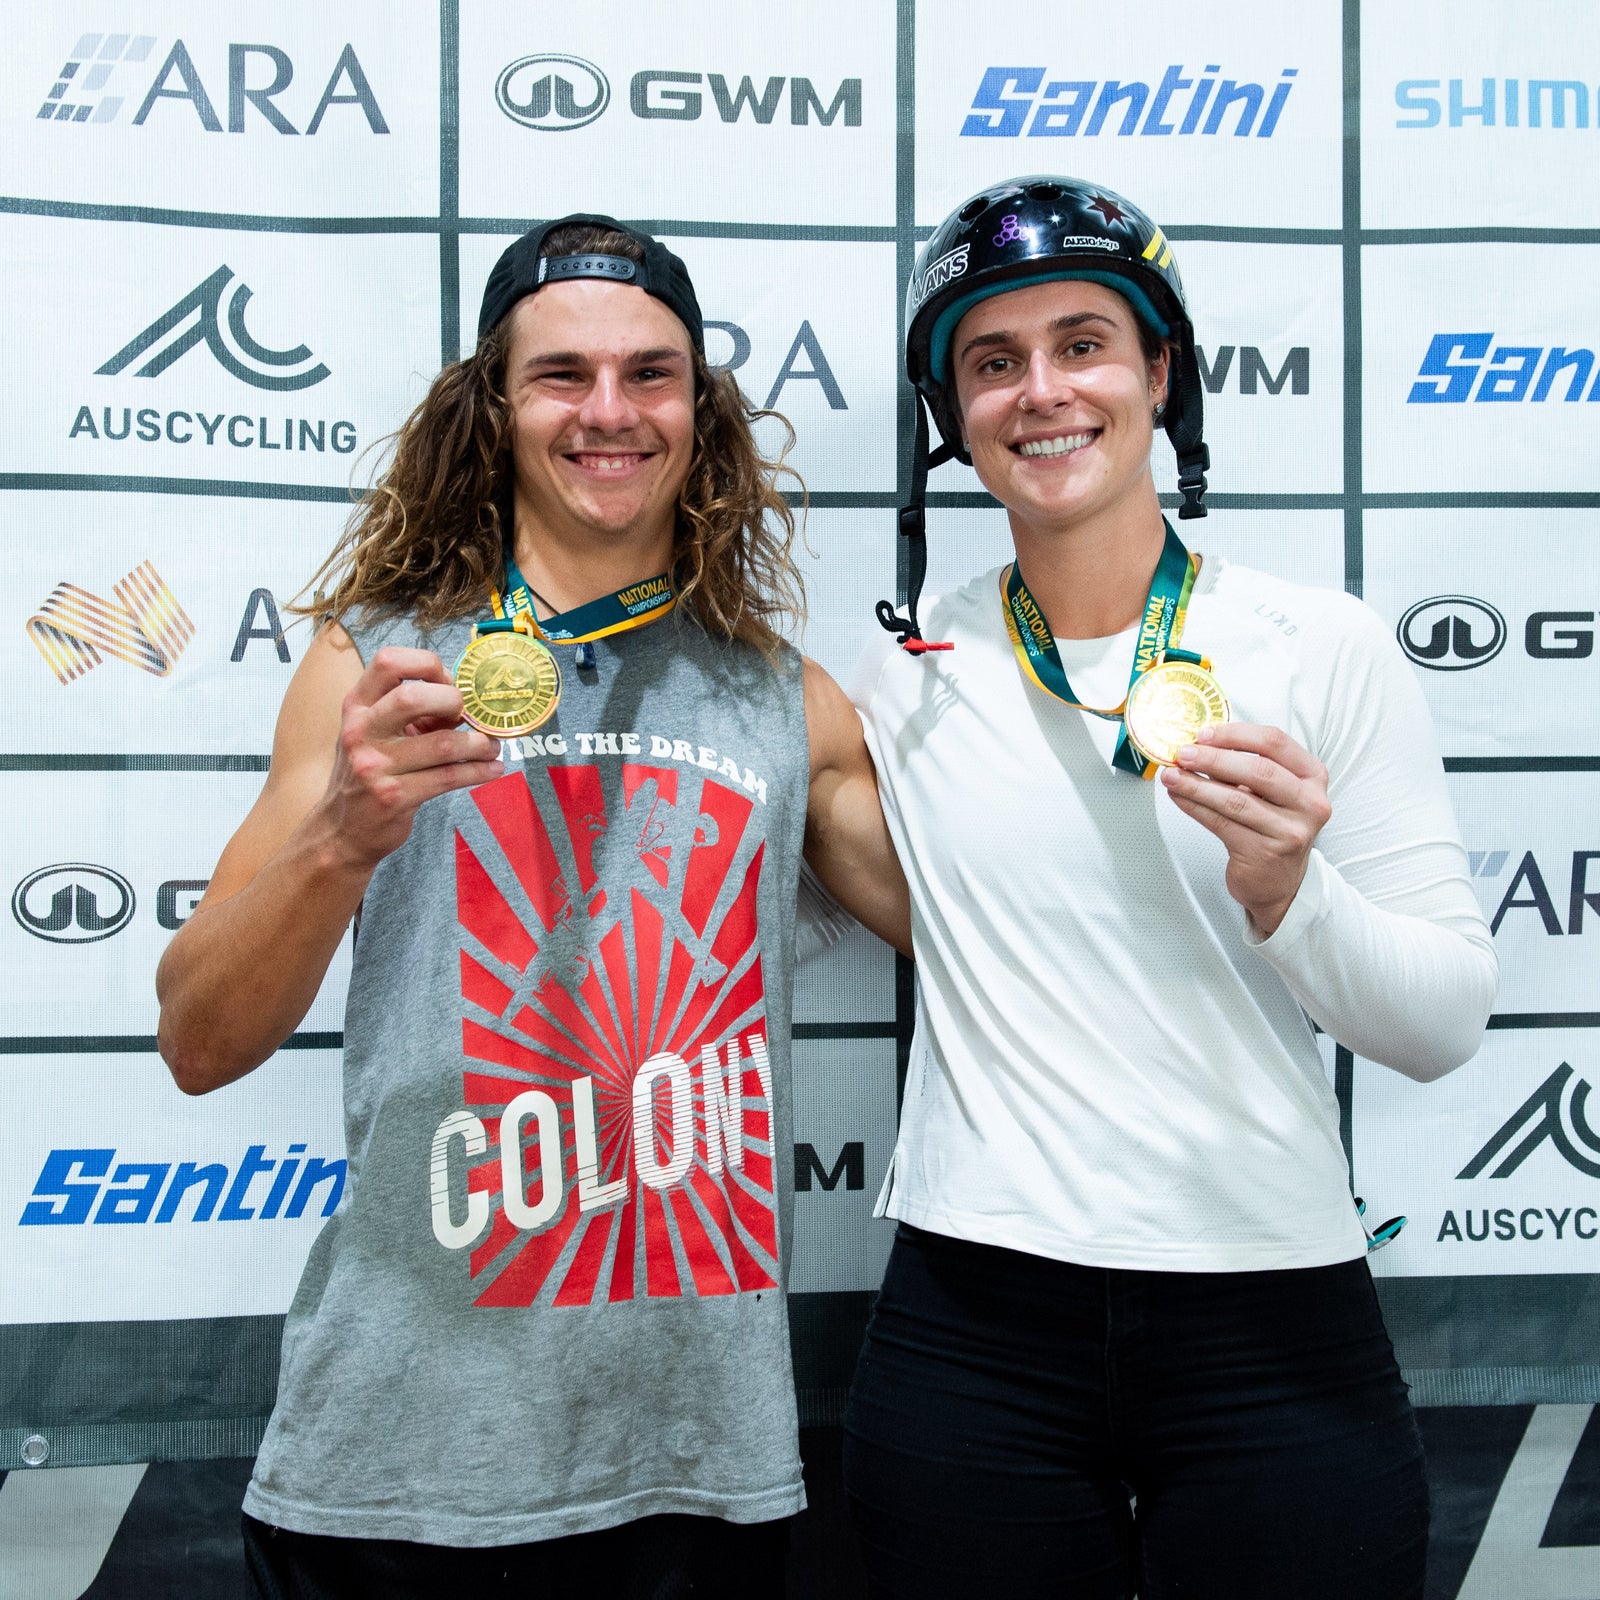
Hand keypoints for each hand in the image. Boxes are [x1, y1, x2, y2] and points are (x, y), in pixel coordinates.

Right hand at [321, 646, 504, 869]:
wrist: (342, 830)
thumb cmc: (369, 772)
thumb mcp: (375, 733)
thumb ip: (410, 712)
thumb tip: (465, 698)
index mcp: (357, 706)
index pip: (388, 662)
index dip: (427, 664)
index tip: (449, 682)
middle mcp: (360, 731)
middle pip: (413, 696)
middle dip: (454, 701)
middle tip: (470, 716)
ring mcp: (374, 765)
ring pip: (443, 744)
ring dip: (479, 744)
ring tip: (492, 747)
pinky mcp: (394, 797)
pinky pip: (449, 778)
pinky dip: (480, 771)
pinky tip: (493, 769)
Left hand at [1158, 722, 1331, 935]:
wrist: (1279, 882)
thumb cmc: (1272, 827)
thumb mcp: (1275, 792)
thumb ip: (1248, 766)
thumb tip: (1200, 744)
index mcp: (1312, 777)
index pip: (1274, 742)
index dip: (1235, 735)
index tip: (1203, 733)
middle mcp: (1309, 803)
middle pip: (1257, 770)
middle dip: (1213, 758)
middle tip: (1182, 753)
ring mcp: (1289, 830)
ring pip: (1235, 799)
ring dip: (1196, 784)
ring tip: (1171, 775)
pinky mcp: (1264, 852)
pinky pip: (1221, 823)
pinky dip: (1195, 807)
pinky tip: (1179, 796)